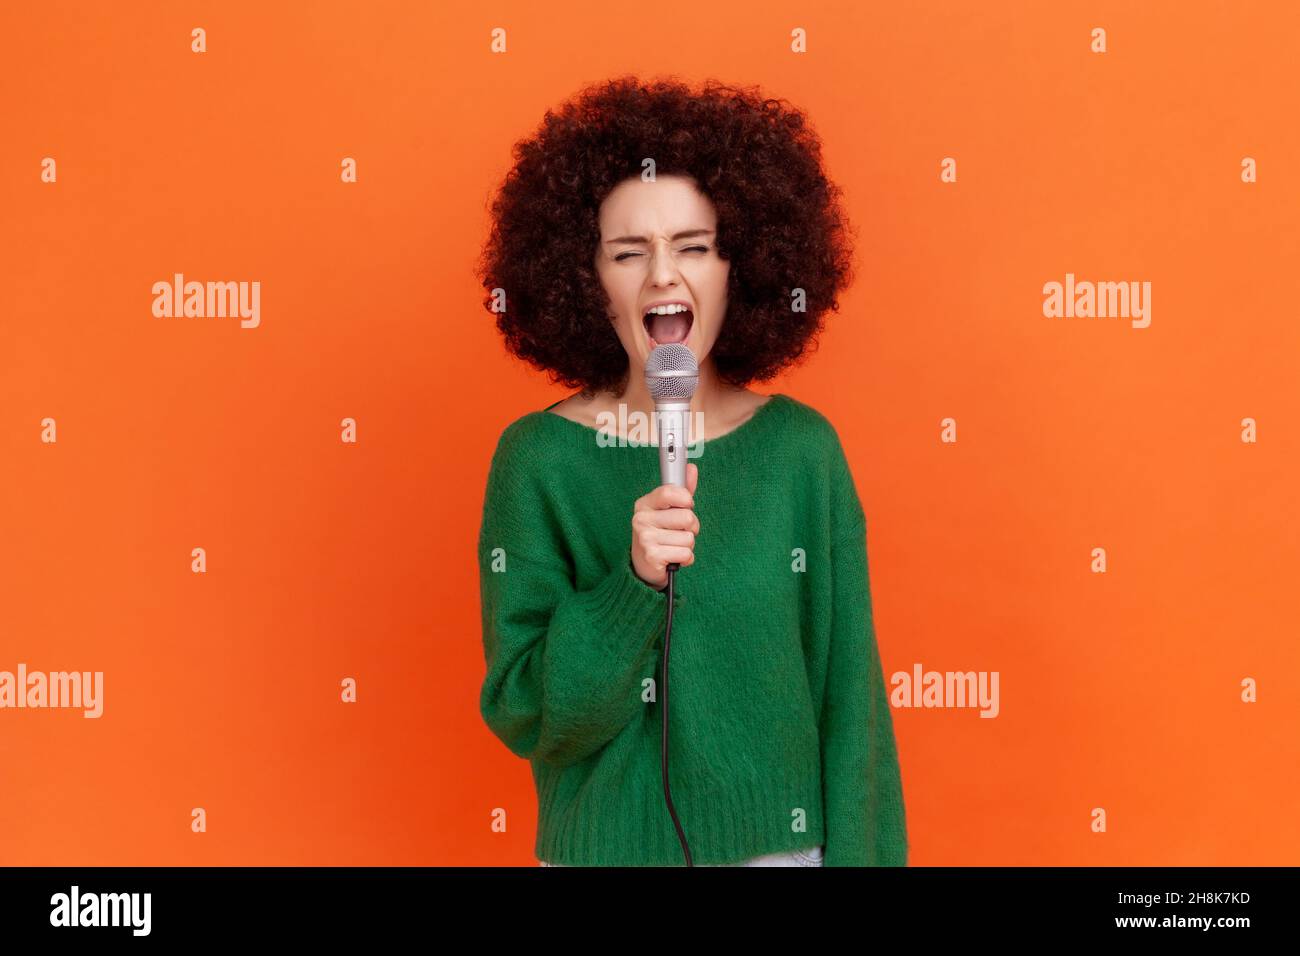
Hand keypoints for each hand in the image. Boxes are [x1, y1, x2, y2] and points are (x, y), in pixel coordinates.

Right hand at [630, 463, 699, 589]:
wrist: (644, 566)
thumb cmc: (660, 534)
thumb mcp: (668, 511)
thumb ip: (681, 491)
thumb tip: (691, 468)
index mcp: (645, 504)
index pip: (670, 492)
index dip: (686, 499)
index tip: (687, 504)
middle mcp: (642, 519)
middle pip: (687, 517)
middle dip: (691, 527)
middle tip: (680, 532)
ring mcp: (645, 538)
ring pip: (689, 537)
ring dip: (688, 545)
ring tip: (674, 545)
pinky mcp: (652, 556)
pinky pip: (686, 553)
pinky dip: (686, 558)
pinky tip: (674, 557)